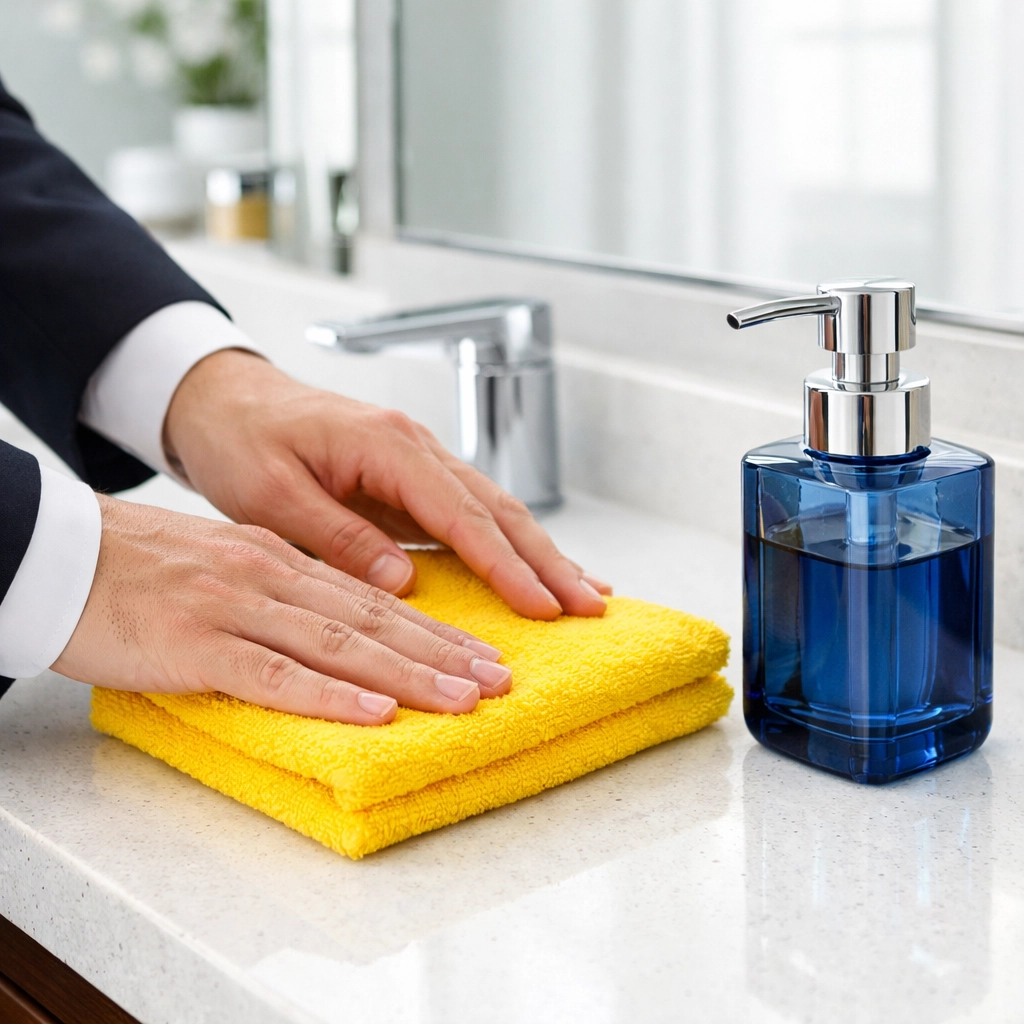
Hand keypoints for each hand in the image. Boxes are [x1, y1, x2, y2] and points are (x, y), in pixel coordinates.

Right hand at [54, 495, 513, 723]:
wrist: (57, 553)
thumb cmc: (139, 567)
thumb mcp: (226, 566)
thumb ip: (285, 591)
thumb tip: (338, 625)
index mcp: (282, 560)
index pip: (375, 597)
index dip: (435, 628)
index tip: (482, 653)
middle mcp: (272, 576)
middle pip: (375, 618)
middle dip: (445, 651)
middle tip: (499, 680)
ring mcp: (237, 606)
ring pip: (341, 642)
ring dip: (409, 672)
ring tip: (463, 698)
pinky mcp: (197, 641)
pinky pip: (274, 673)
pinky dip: (330, 693)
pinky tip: (375, 711)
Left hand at [163, 350, 612, 619]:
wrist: (225, 400)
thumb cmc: (242, 439)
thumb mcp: (270, 492)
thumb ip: (336, 535)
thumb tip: (402, 584)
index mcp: (387, 445)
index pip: (461, 513)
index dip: (505, 564)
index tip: (542, 605)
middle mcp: (415, 449)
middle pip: (497, 509)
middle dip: (548, 560)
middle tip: (591, 606)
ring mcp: (418, 463)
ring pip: (494, 511)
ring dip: (541, 553)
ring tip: (586, 593)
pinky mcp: (411, 481)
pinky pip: (471, 516)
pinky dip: (508, 546)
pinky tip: (535, 571)